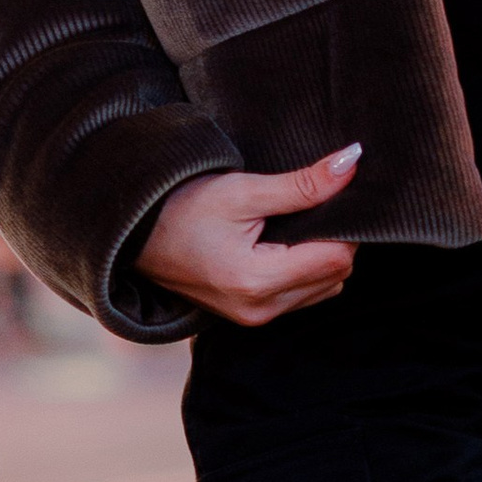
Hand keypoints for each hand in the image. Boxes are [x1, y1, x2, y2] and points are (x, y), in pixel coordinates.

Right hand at [140, 147, 362, 324]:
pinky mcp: (249, 316)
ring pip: (323, 288)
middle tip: (314, 205)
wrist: (132, 235)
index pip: (337, 258)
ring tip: (295, 223)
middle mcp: (260, 310)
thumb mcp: (241, 191)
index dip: (345, 225)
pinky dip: (304, 270)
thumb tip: (350, 164)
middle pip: (335, 276)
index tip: (333, 196)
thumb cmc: (179, 208)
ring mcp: (254, 318)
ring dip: (322, 257)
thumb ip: (302, 185)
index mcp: (257, 282)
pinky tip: (283, 243)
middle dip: (335, 241)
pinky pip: (300, 296)